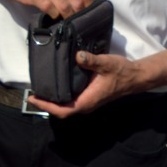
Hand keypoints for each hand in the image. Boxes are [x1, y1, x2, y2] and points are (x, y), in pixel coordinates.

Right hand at [0, 0, 92, 18]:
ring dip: (66, 17)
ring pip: (66, 7)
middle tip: (75, 20)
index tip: (84, 12)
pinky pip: (49, 8)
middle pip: (78, 2)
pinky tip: (50, 14)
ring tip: (64, 20)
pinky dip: (53, 15)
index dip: (88, 6)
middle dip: (79, 14)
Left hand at [24, 50, 147, 117]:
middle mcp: (86, 103)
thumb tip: (78, 55)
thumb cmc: (121, 71)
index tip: (33, 99)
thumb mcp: (106, 63)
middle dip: (46, 104)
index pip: (64, 110)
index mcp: (88, 100)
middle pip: (62, 110)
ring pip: (66, 106)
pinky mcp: (89, 95)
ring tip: (38, 89)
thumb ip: (92, 60)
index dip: (47, 107)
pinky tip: (54, 85)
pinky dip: (60, 97)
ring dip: (52, 101)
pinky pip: (71, 100)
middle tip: (31, 93)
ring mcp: (88, 100)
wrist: (135, 76)